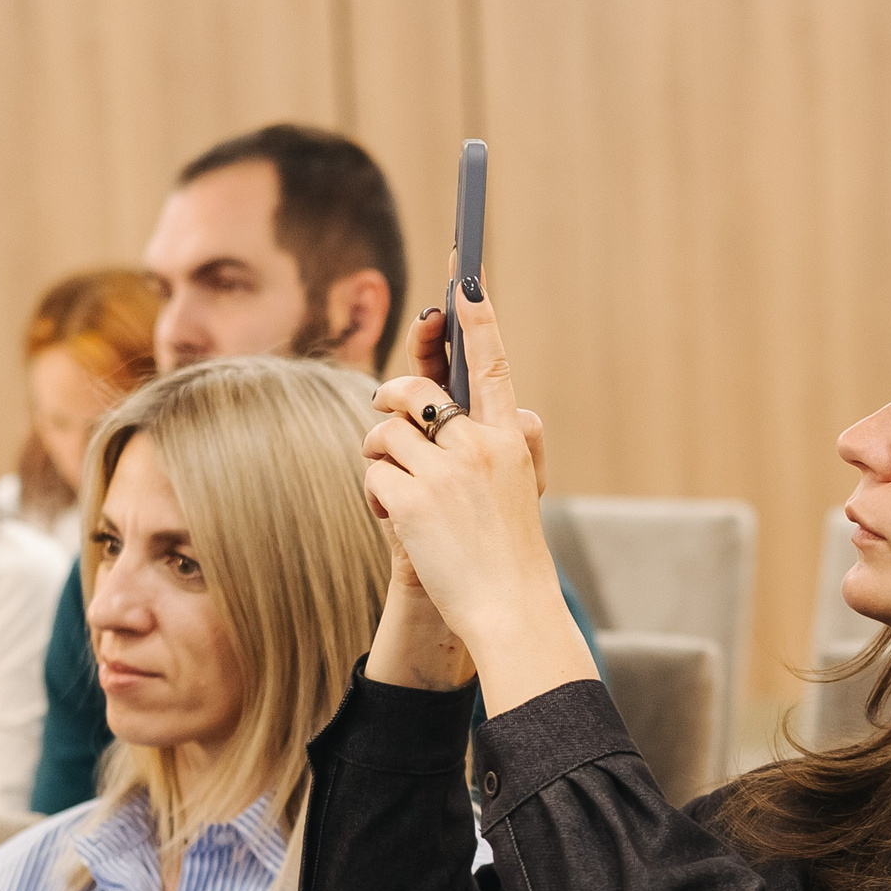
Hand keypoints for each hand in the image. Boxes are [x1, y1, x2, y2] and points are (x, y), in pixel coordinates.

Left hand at [362, 280, 596, 714]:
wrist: (511, 609)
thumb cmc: (511, 552)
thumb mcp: (519, 487)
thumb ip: (494, 441)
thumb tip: (466, 403)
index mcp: (511, 438)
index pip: (492, 364)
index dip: (477, 319)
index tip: (464, 280)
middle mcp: (480, 445)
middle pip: (414, 390)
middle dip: (390, 400)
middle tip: (389, 415)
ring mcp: (446, 472)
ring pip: (384, 431)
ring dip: (380, 456)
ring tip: (399, 491)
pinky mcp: (411, 500)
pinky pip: (371, 472)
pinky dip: (374, 494)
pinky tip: (394, 518)